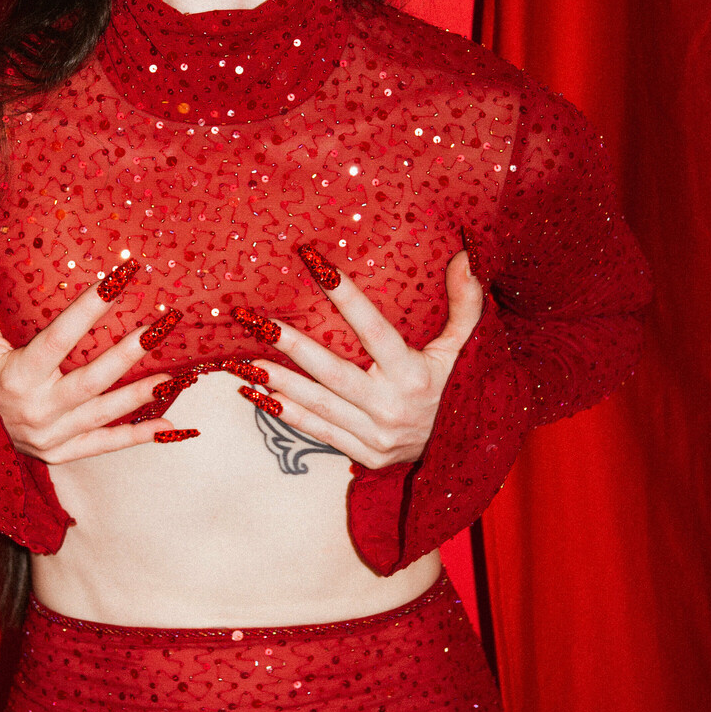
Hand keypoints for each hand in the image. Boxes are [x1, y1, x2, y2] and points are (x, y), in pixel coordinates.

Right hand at [0, 251, 188, 461]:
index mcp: (16, 377)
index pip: (59, 339)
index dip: (89, 309)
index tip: (120, 278)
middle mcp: (36, 410)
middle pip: (91, 380)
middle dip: (128, 353)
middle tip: (162, 326)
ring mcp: (51, 436)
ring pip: (103, 413)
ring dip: (139, 395)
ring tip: (175, 375)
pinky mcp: (62, 454)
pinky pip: (104, 446)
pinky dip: (137, 437)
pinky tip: (169, 426)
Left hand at [249, 250, 484, 469]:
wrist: (461, 455)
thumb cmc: (455, 389)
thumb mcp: (464, 350)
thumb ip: (465, 305)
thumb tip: (467, 256)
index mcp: (415, 374)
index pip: (373, 330)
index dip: (345, 296)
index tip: (314, 263)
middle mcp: (392, 406)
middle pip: (332, 372)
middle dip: (291, 345)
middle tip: (255, 321)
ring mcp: (376, 435)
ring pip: (318, 403)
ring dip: (277, 382)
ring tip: (243, 361)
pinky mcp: (364, 455)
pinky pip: (318, 431)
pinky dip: (287, 414)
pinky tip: (256, 395)